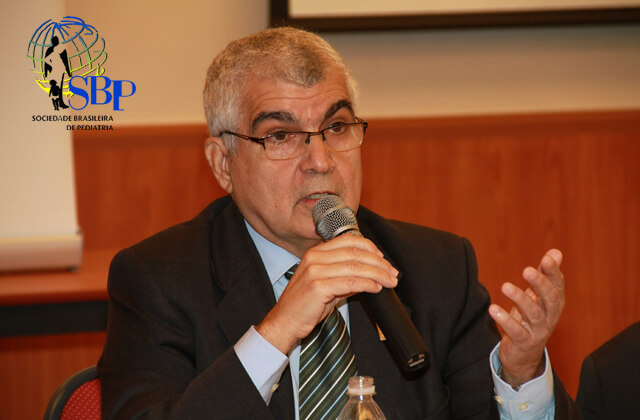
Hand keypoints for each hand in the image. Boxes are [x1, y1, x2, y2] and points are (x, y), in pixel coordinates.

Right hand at [256, 234, 398, 353]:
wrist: (285, 321)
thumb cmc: (304, 305)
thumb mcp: (325, 284)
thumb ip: (344, 275)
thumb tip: (370, 274)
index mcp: (316, 252)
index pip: (349, 241)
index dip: (370, 248)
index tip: (384, 259)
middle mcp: (315, 258)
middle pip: (356, 253)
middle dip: (379, 263)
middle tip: (393, 273)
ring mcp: (315, 271)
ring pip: (356, 267)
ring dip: (378, 274)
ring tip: (390, 282)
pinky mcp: (318, 287)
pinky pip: (350, 283)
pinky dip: (367, 284)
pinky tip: (377, 288)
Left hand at [489, 249, 564, 386]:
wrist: (524, 355)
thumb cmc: (530, 320)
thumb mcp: (537, 297)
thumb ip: (544, 275)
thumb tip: (556, 252)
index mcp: (554, 303)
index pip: (558, 285)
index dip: (553, 272)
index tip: (547, 259)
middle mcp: (550, 317)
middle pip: (550, 299)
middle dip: (540, 284)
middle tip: (526, 270)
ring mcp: (539, 331)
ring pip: (534, 314)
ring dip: (520, 299)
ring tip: (505, 286)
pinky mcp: (524, 342)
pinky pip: (516, 331)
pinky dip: (505, 320)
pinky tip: (493, 309)